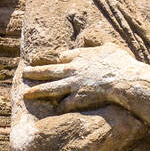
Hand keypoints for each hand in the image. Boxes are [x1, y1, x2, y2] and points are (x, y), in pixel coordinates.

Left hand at [22, 43, 144, 111]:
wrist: (124, 79)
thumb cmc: (120, 62)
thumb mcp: (109, 47)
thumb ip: (98, 45)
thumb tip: (92, 41)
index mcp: (80, 56)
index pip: (63, 57)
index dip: (60, 60)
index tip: (57, 62)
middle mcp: (72, 69)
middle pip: (50, 71)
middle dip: (36, 72)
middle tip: (25, 73)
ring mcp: (73, 84)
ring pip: (51, 88)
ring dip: (38, 91)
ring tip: (26, 94)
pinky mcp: (78, 98)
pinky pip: (65, 104)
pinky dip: (61, 107)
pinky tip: (55, 110)